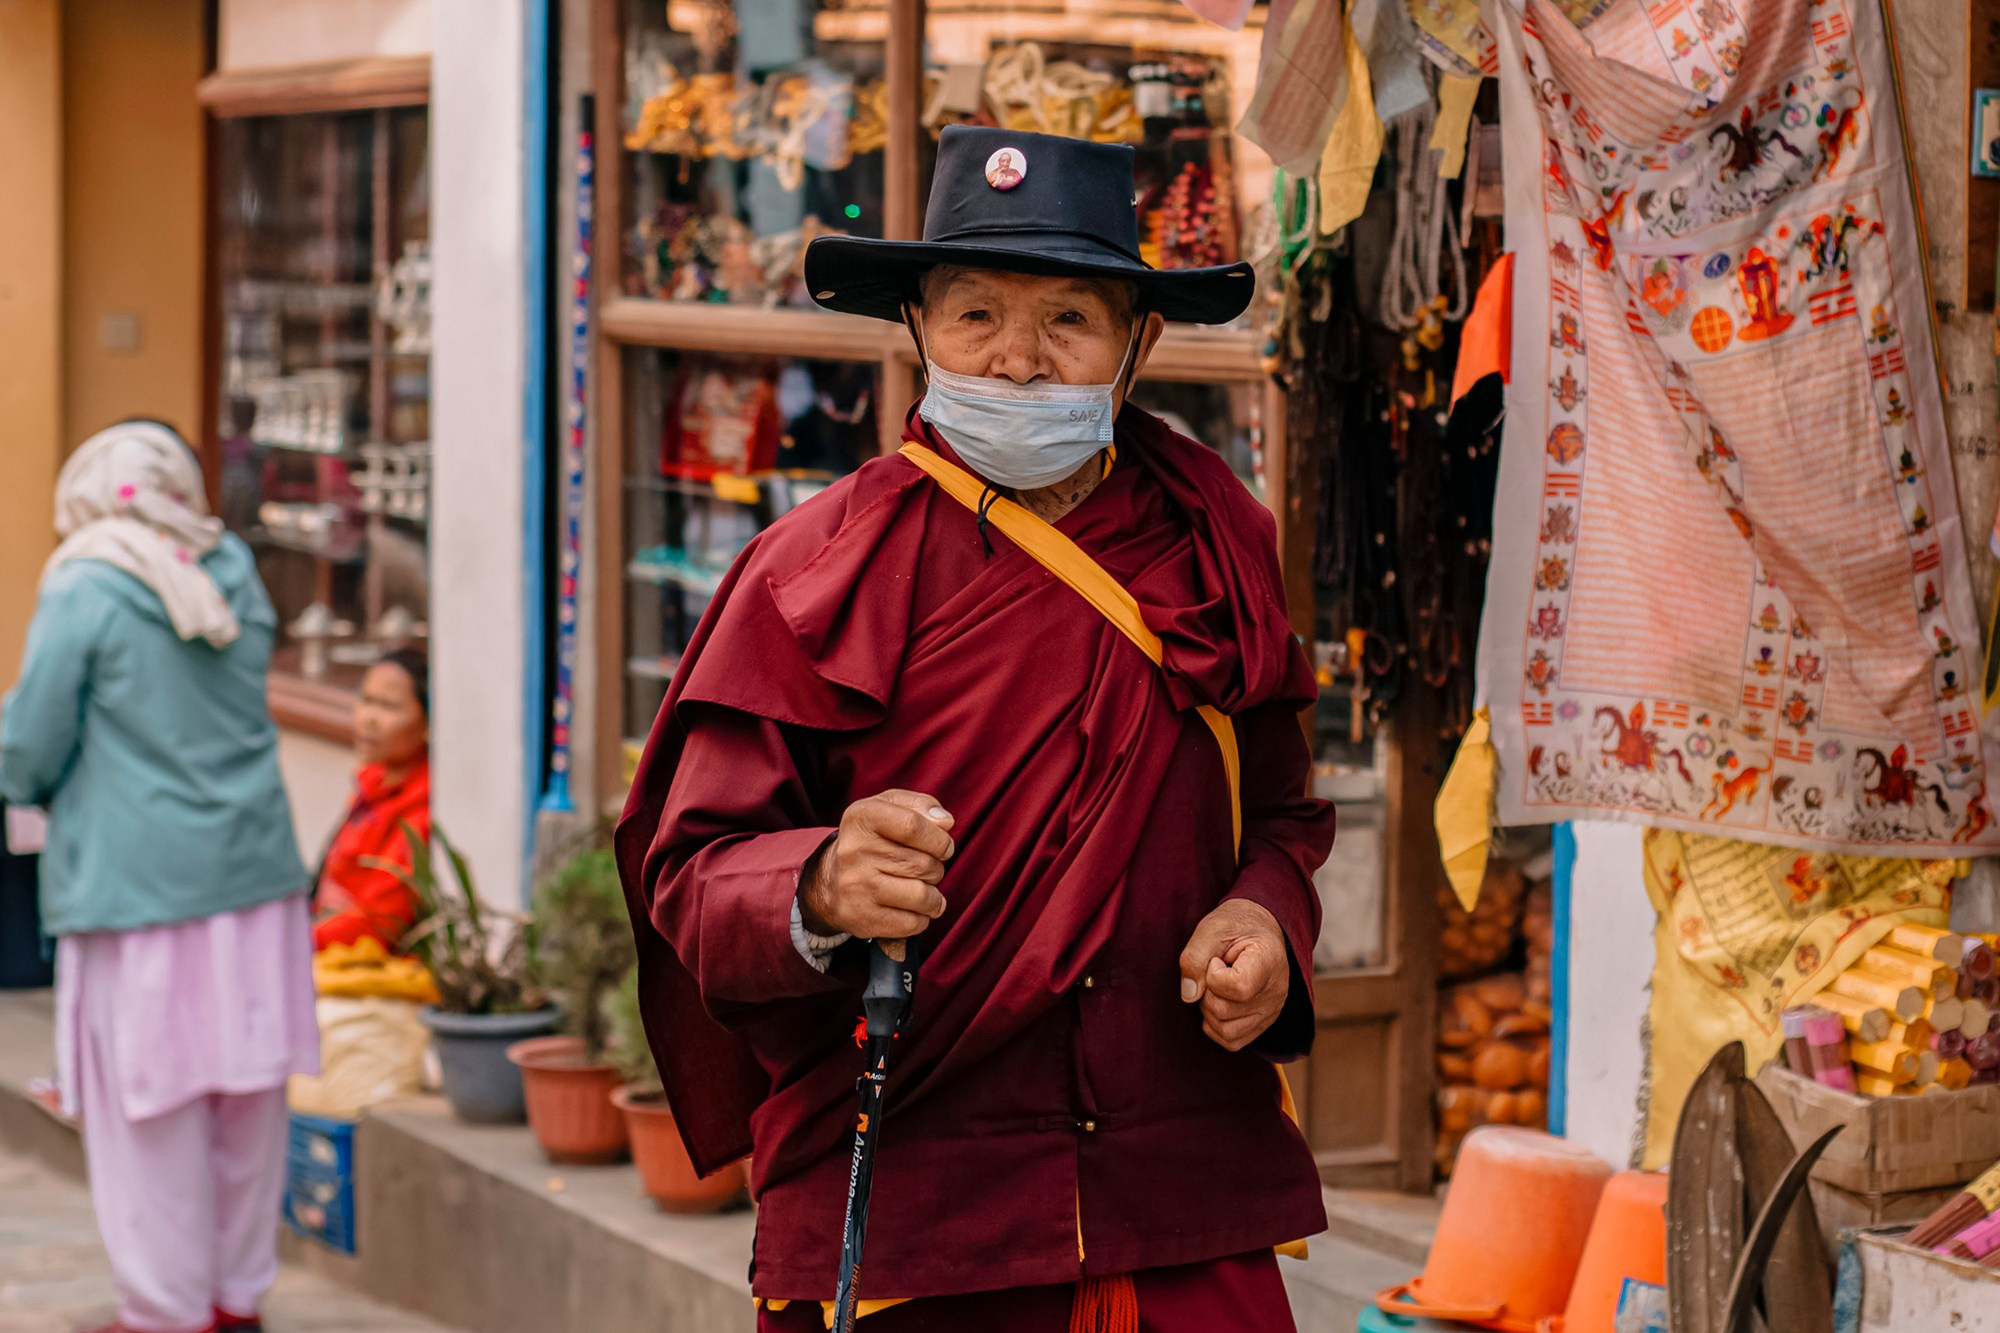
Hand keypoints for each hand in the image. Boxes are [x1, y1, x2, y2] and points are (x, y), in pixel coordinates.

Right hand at [800, 790, 955, 940]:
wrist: (830, 882)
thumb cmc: (873, 840)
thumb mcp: (890, 808)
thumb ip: (922, 806)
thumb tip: (946, 822)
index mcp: (862, 818)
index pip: (913, 826)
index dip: (939, 840)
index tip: (943, 847)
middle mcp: (854, 851)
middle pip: (923, 864)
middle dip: (936, 868)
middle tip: (925, 869)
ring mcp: (856, 887)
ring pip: (922, 896)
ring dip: (933, 897)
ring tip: (923, 890)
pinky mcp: (861, 918)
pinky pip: (912, 923)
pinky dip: (921, 918)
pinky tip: (911, 909)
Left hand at [1179, 899, 1289, 1051]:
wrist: (1258, 929)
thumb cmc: (1236, 925)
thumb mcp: (1211, 928)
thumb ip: (1195, 957)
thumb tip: (1189, 995)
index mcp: (1269, 961)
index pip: (1238, 987)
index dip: (1214, 976)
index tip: (1216, 959)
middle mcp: (1276, 992)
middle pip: (1226, 1011)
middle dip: (1206, 992)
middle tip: (1212, 971)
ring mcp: (1271, 1011)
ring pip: (1227, 1032)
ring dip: (1209, 1011)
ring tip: (1215, 987)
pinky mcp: (1263, 1023)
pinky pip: (1232, 1041)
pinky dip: (1216, 1026)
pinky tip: (1217, 1001)